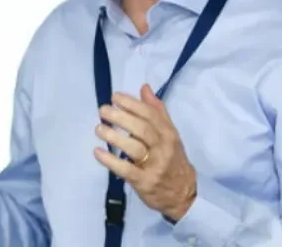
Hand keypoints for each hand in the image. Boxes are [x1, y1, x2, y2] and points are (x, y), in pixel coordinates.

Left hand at [93, 84, 196, 221]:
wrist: (183, 193)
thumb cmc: (172, 159)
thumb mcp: (169, 134)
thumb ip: (157, 111)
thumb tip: (144, 87)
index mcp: (168, 133)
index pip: (150, 114)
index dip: (132, 103)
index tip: (115, 97)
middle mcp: (163, 147)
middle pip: (142, 129)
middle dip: (121, 117)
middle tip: (103, 110)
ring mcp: (154, 166)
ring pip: (134, 148)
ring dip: (114, 137)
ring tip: (99, 128)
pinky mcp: (145, 182)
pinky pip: (126, 170)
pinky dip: (111, 161)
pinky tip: (98, 152)